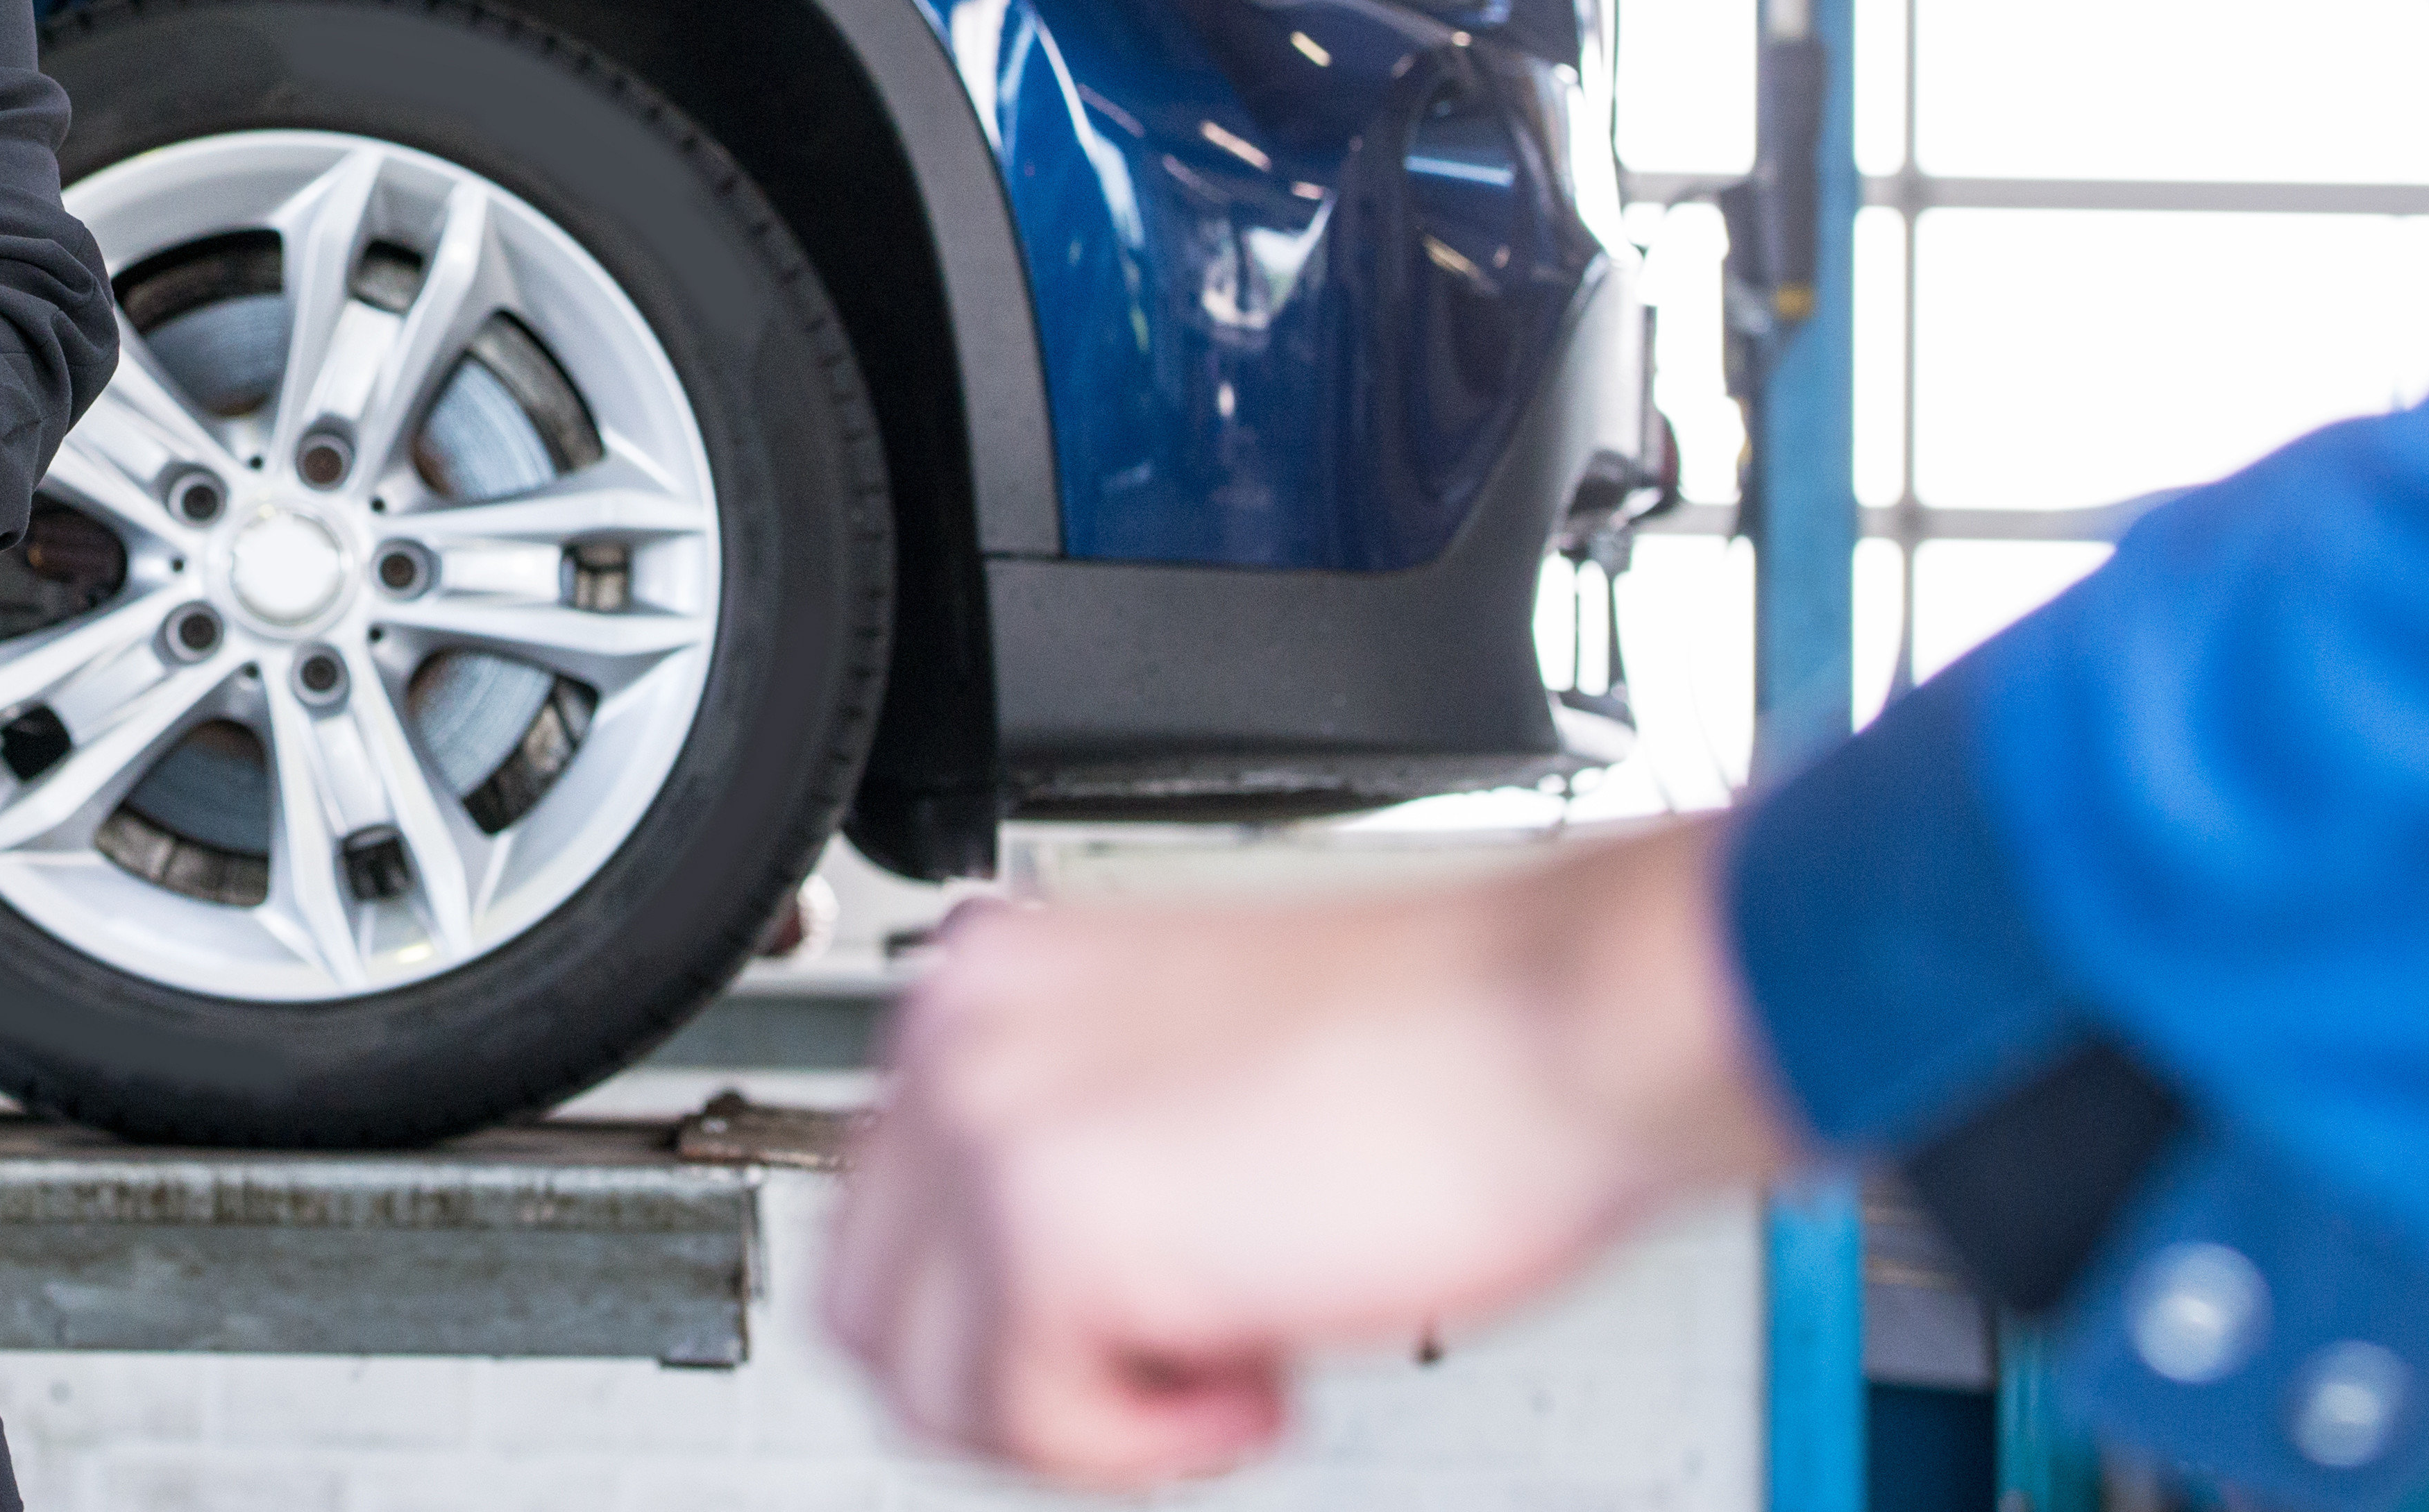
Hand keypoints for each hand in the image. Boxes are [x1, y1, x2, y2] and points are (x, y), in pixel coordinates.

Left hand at [818, 821, 1790, 1484]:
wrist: (1553, 1022)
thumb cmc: (1438, 1052)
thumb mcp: (1190, 1081)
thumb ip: (1085, 1149)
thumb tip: (1028, 1289)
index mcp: (990, 984)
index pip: (889, 1213)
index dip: (1008, 1310)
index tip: (1127, 1323)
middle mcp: (958, 1032)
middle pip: (875, 1308)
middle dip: (1017, 1381)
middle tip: (1164, 1373)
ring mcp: (986, 1125)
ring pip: (929, 1384)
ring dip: (1081, 1416)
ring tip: (1226, 1364)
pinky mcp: (1045, 1227)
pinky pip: (1024, 1420)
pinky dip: (1143, 1444)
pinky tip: (1260, 1372)